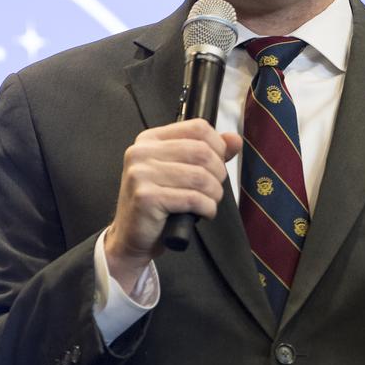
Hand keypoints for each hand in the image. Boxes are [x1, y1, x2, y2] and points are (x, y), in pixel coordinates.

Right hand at [105, 119, 241, 289]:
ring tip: (209, 202)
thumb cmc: (157, 204)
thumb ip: (208, 153)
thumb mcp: (180, 172)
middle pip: (201, 151)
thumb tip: (234, 139)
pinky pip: (192, 198)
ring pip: (200, 176)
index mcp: (149, 139)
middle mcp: (141, 152)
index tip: (218, 164)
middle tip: (214, 189)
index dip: (218, 146)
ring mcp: (141, 174)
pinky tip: (202, 213)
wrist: (130, 237)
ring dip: (214, 194)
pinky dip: (207, 208)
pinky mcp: (146, 197)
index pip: (197, 128)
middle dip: (218, 173)